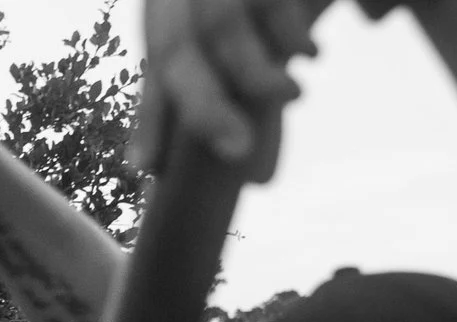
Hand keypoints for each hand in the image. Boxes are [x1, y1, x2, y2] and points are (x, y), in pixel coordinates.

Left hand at [132, 0, 333, 180]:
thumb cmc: (257, 2)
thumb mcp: (223, 20)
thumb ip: (217, 68)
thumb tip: (190, 157)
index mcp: (170, 1)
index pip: (158, 62)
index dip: (151, 118)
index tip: (146, 170)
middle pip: (177, 47)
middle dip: (203, 108)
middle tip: (236, 155)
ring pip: (220, 24)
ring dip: (255, 72)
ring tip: (293, 97)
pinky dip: (288, 30)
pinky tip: (310, 55)